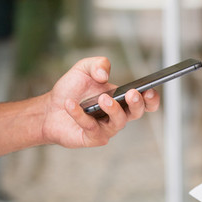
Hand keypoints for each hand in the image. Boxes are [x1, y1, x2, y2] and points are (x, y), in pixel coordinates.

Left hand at [42, 57, 159, 147]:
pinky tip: (70, 104)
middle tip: (131, 93)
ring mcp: (106, 128)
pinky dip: (79, 115)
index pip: (145, 102)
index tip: (150, 90)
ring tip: (101, 99)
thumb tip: (105, 74)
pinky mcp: (92, 138)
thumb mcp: (84, 69)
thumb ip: (97, 64)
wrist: (49, 108)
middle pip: (137, 113)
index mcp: (121, 99)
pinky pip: (90, 127)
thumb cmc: (71, 90)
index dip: (152, 99)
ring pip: (118, 123)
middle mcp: (117, 115)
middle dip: (138, 103)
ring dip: (113, 109)